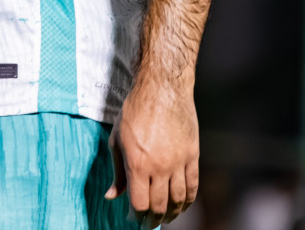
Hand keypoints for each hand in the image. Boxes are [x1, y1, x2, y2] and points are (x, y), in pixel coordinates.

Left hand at [105, 75, 199, 227]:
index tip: (133, 218)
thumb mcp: (116, 140)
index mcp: (137, 164)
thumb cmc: (134, 111)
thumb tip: (111, 196)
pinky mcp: (192, 155)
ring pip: (178, 199)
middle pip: (159, 205)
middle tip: (149, 223)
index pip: (139, 203)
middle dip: (153, 219)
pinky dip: (187, 201)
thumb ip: (116, 171)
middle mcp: (159, 167)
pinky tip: (181, 205)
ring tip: (165, 218)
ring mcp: (178, 162)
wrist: (162, 89)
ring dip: (171, 213)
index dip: (136, 216)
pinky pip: (193, 186)